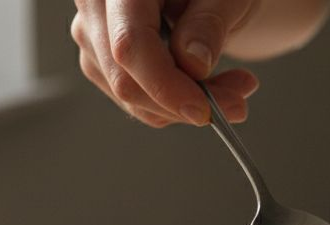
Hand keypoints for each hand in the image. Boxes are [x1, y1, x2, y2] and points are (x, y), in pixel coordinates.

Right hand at [71, 0, 261, 126]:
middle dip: (181, 102)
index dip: (165, 84)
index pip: (131, 42)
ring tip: (231, 86)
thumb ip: (208, 22)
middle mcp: (95, 5)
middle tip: (236, 103)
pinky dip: (173, 105)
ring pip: (129, 96)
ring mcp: (93, 35)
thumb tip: (194, 64)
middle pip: (125, 78)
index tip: (203, 109)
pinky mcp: (101, 60)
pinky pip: (133, 100)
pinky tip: (204, 87)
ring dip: (182, 106)